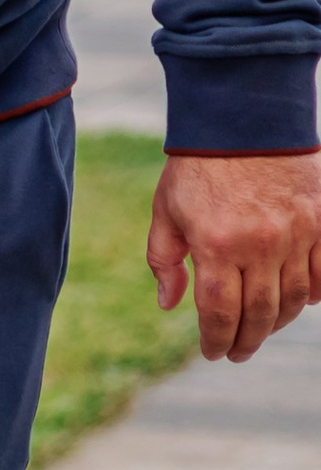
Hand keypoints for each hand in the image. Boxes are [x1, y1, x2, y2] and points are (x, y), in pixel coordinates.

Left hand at [147, 152, 320, 362]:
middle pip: (259, 313)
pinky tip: (300, 301)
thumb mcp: (166, 211)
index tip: (214, 352)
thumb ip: (164, 260)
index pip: (219, 312)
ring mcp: (298, 232)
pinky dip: (314, 293)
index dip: (216, 340)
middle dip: (247, 341)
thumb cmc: (198, 166)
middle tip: (238, 353)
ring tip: (262, 329)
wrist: (245, 116)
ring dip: (278, 321)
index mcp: (216, 244)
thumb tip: (169, 306)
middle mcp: (260, 244)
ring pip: (295, 298)